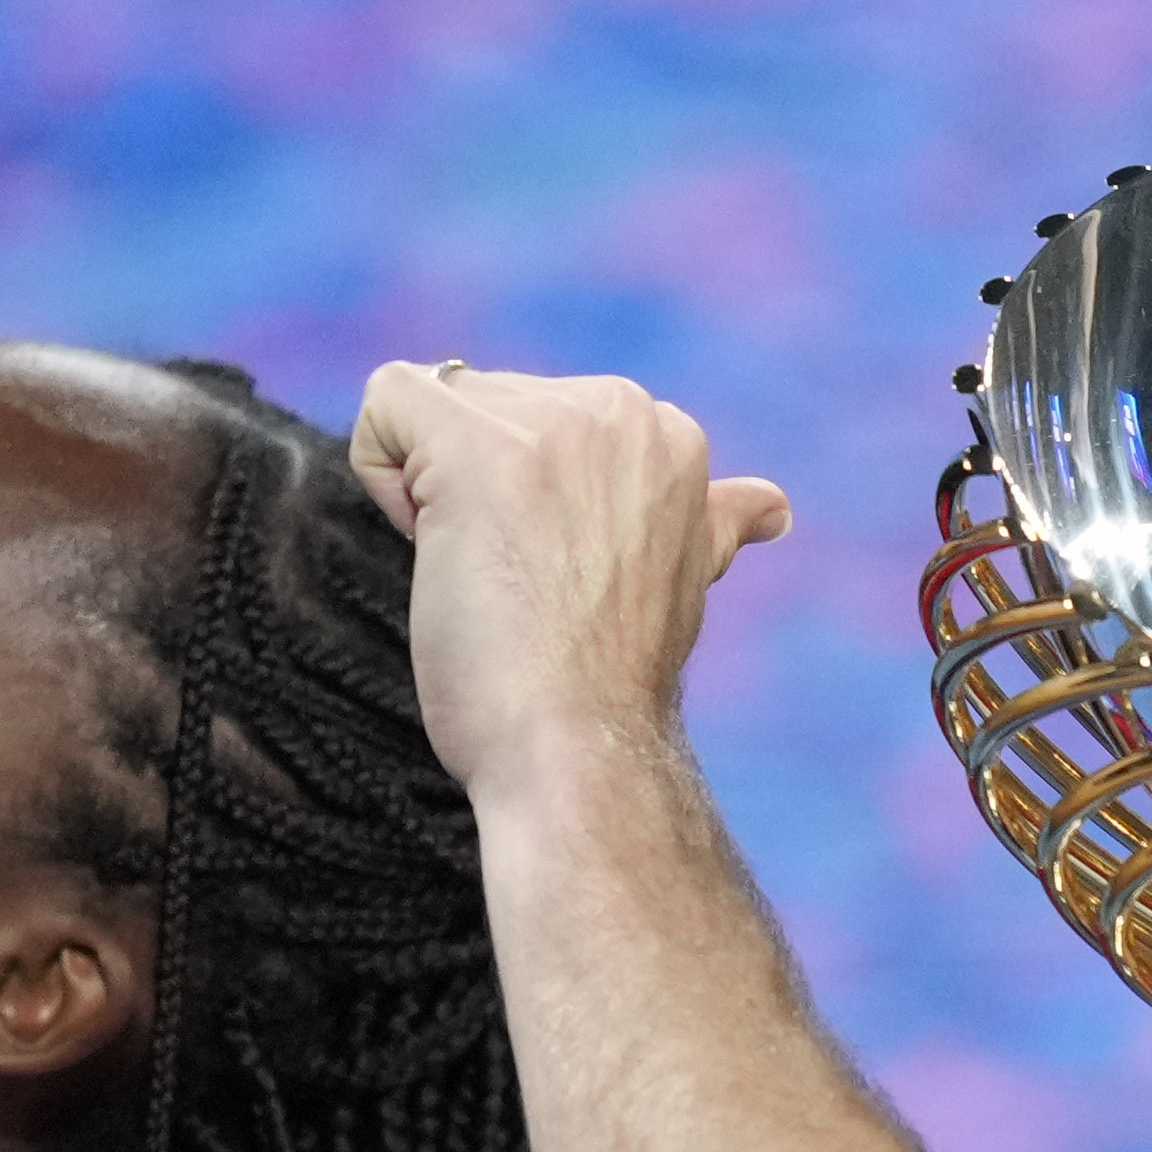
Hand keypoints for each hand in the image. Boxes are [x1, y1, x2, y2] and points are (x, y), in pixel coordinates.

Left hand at [344, 357, 787, 808]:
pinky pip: (386, 402)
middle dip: (479, 490)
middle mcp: (623, 409)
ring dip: (433, 494)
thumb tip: (771, 508)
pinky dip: (380, 474)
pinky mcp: (477, 444)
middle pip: (485, 404)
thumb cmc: (611, 683)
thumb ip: (711, 519)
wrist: (580, 750)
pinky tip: (439, 548)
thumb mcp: (682, 579)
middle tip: (526, 583)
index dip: (529, 501)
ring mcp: (553, 422)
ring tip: (493, 575)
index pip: (543, 419)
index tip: (564, 574)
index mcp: (673, 435)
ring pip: (433, 407)